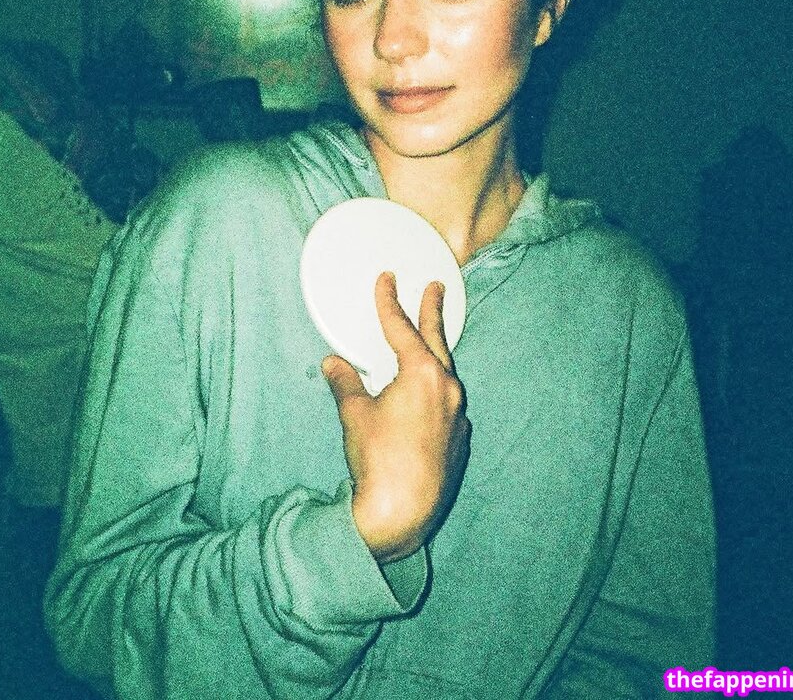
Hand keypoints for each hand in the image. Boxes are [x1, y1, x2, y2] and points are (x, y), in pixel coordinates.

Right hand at [322, 272, 470, 562]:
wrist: (402, 513)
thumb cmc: (378, 460)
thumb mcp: (355, 415)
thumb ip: (346, 383)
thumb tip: (333, 364)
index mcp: (423, 374)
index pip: (402, 329)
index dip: (390, 303)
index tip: (387, 280)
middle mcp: (447, 389)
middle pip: (437, 341)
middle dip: (433, 313)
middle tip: (436, 288)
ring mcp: (458, 414)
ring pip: (446, 372)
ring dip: (435, 353)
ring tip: (428, 338)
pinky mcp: (459, 439)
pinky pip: (448, 402)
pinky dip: (436, 389)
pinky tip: (425, 395)